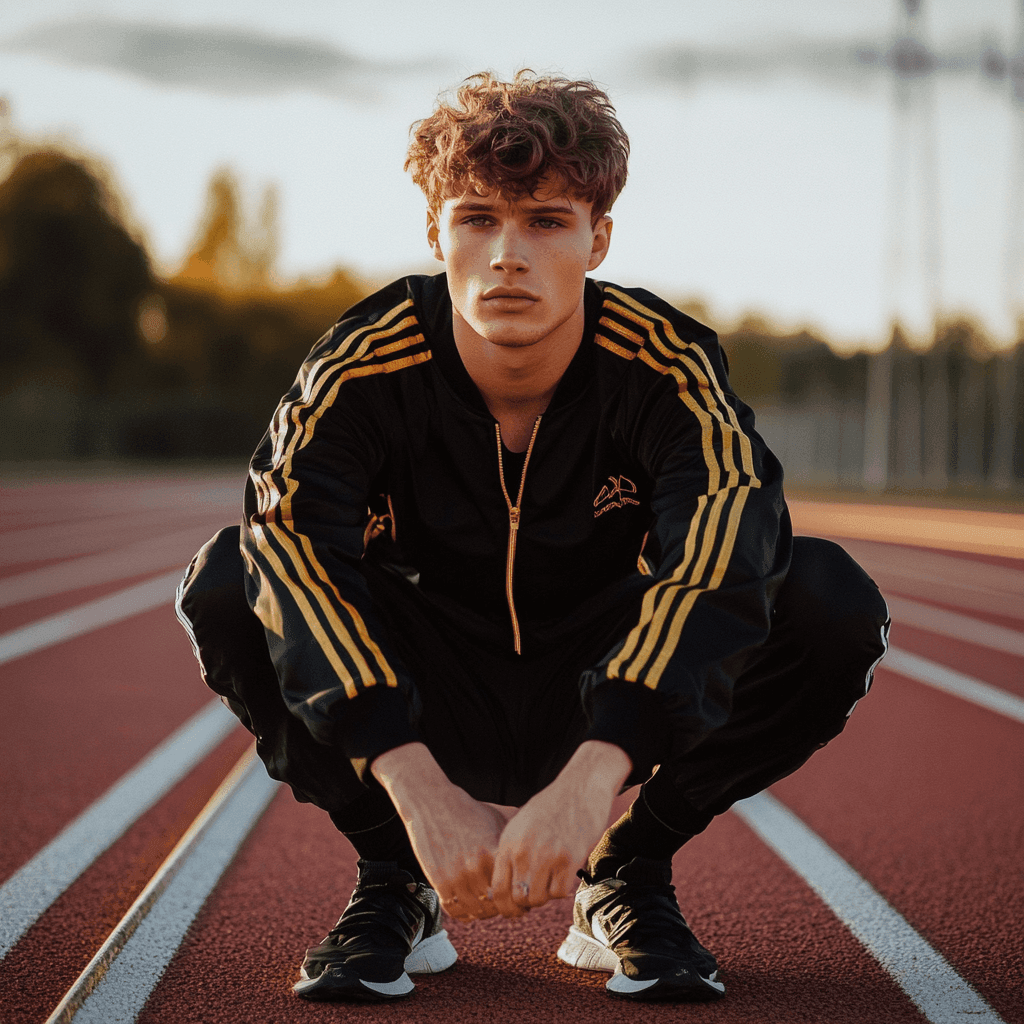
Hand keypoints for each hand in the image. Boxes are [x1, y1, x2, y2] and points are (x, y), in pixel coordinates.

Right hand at [371, 744, 509, 921]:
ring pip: (477, 911)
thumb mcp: (499, 817)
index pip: (516, 890)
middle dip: (504, 909)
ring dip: (483, 913)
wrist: (433, 804)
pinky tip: (468, 907)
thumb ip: (520, 832)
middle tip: (505, 907)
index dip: (522, 899)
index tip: (522, 899)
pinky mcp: (440, 881)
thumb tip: (542, 838)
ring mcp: (458, 875)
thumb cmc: (469, 811)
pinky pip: (456, 910)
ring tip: (486, 907)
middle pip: (498, 906)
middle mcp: (478, 866)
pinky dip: (463, 913)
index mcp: (496, 851)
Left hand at [489, 741, 630, 915]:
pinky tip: (563, 876)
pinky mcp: (568, 858)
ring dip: (544, 896)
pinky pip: (559, 892)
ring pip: (538, 899)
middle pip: (517, 899)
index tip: (514, 908)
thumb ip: (511, 852)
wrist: (580, 786)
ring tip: (550, 882)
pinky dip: (561, 890)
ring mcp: (546, 856)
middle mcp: (523, 851)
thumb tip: (502, 887)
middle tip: (535, 897)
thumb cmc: (551, 805)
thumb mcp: (520, 824)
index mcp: (508, 843)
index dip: (505, 906)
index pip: (496, 890)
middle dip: (525, 905)